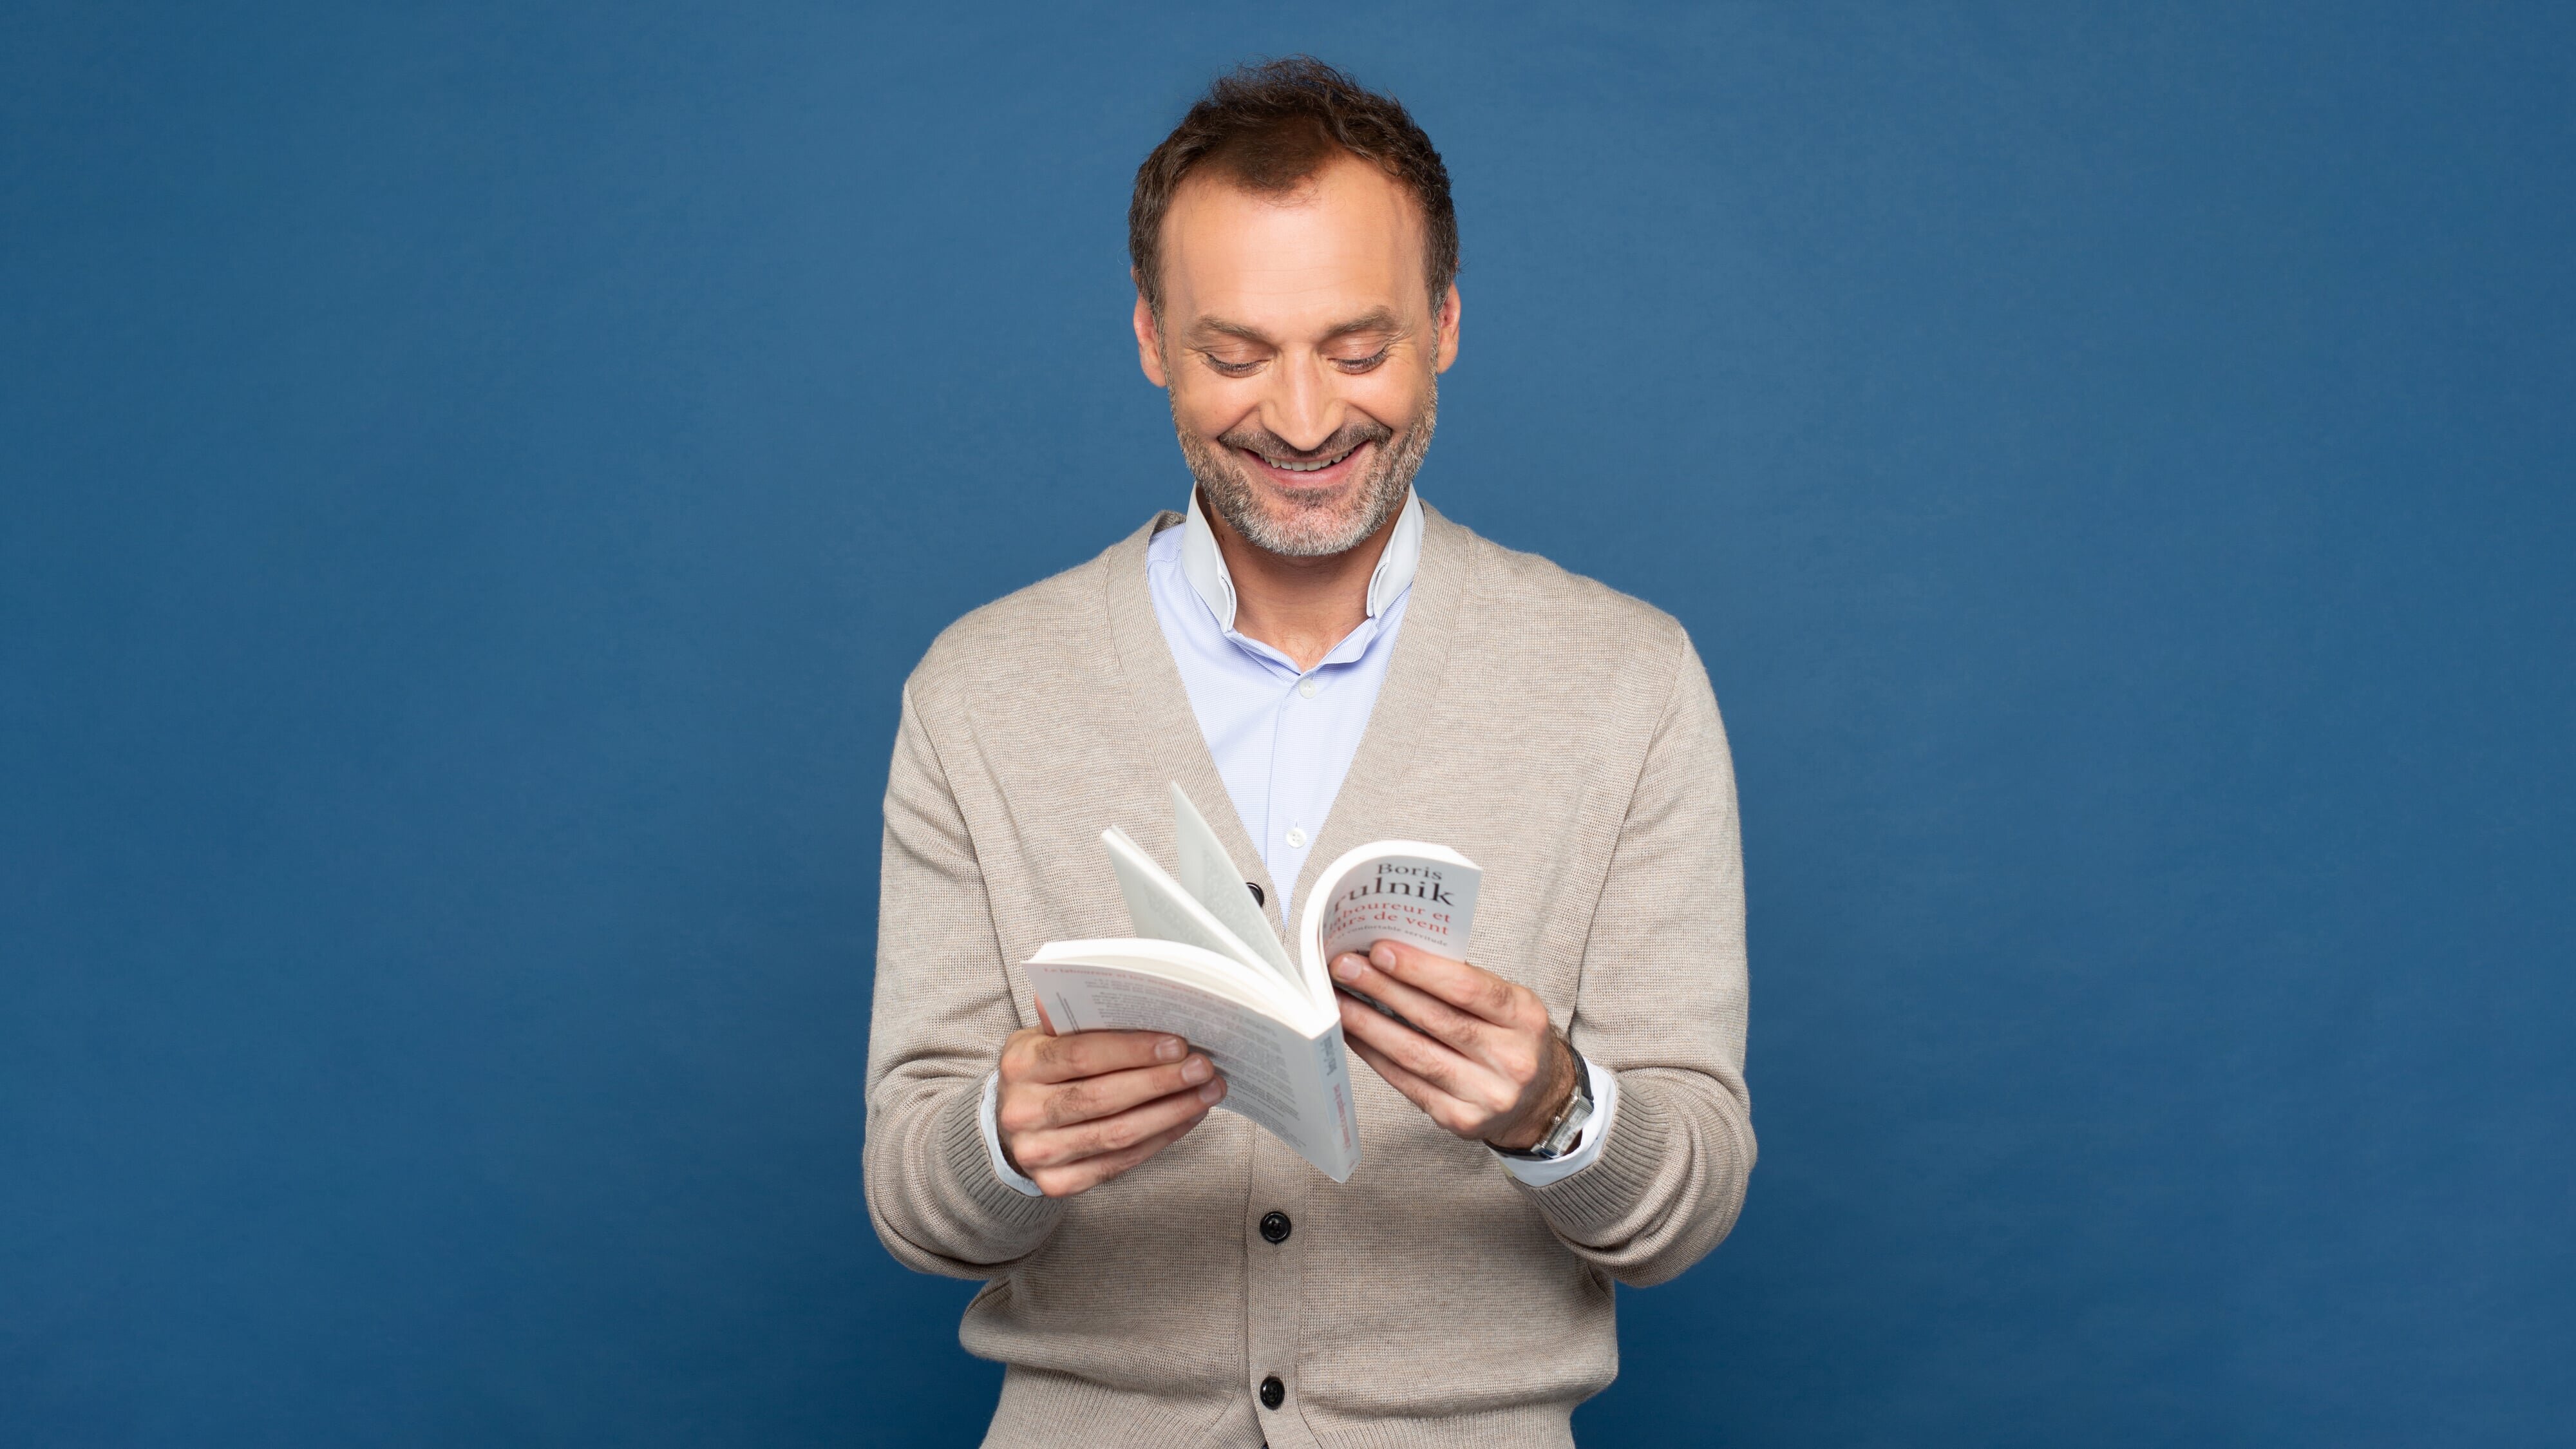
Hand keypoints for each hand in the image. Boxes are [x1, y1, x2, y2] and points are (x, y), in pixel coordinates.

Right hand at [994, 1019, 1226, 1197]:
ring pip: (1116, 1134)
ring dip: (1170, 1113)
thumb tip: (1092, 983)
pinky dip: (1159, 1140)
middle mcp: (1023, 1111)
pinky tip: (1186, 1118)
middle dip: (1161, 1082)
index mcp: (1020, 1065)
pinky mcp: (1057, 1184)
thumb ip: (1069, 1018)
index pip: (1081, 1054)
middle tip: (1203, 1068)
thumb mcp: (1043, 1038)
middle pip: (1103, 1097)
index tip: (1177, 1044)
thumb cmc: (1040, 1073)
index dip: (1133, 1050)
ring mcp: (1038, 1152)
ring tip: (1206, 1093)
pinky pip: (1118, 1163)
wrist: (1006, 1129)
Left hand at [1331, 941, 1575, 1150]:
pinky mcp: (1460, 1119)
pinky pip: (1407, 1083)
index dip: (1420, 969)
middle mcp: (1511, 1059)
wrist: (1539, 1102)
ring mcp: (1486, 1094)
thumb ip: (1461, 981)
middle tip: (1344, 969)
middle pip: (1435, 1019)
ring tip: (1339, 1001)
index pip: (1467, 988)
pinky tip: (1355, 1036)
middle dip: (1383, 990)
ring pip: (1415, 1054)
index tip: (1380, 951)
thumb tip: (1395, 957)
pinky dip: (1376, 1057)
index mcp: (1525, 1018)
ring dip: (1369, 1025)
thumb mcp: (1506, 1003)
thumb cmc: (1512, 1039)